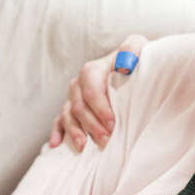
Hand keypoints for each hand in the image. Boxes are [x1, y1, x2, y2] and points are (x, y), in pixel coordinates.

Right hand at [49, 35, 148, 152]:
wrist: (131, 67)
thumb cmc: (135, 59)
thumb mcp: (137, 47)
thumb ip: (131, 50)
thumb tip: (124, 66)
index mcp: (92, 70)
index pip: (91, 90)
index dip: (100, 108)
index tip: (113, 123)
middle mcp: (79, 83)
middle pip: (78, 106)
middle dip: (91, 125)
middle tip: (106, 140)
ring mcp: (73, 97)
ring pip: (68, 115)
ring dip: (75, 132)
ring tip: (84, 147)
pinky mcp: (71, 108)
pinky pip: (59, 120)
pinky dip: (57, 132)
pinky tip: (57, 145)